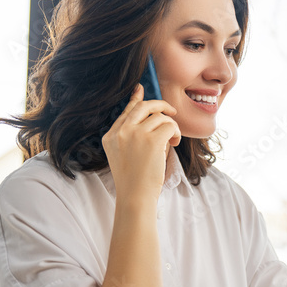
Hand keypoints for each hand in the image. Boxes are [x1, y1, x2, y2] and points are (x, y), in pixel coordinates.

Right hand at [102, 83, 180, 201]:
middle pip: (143, 106)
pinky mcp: (151, 140)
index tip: (141, 89)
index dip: (136, 99)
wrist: (135, 197)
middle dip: (160, 105)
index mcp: (110, 136)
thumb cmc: (134, 181)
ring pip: (160, 117)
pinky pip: (169, 126)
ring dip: (171, 126)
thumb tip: (155, 118)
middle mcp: (121, 132)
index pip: (126, 111)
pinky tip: (174, 143)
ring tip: (172, 141)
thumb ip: (133, 136)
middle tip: (172, 111)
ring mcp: (135, 135)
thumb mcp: (125, 155)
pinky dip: (176, 132)